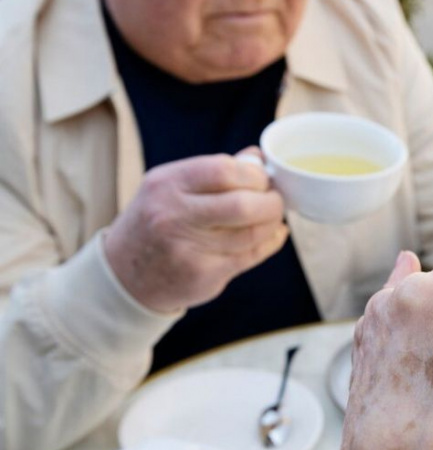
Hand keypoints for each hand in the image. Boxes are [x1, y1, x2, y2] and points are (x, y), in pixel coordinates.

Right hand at [104, 147, 286, 312]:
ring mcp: (187, 249)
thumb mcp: (170, 187)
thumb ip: (214, 172)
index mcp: (166, 184)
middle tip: (276, 201)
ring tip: (274, 218)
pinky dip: (270, 243)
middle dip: (270, 201)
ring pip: (251, 233)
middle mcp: (173, 216)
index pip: (223, 170)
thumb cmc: (156, 220)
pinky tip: (274, 235)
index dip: (254, 175)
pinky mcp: (203, 275)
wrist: (124, 274)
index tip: (264, 180)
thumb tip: (259, 158)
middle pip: (242, 204)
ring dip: (272, 224)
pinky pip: (250, 256)